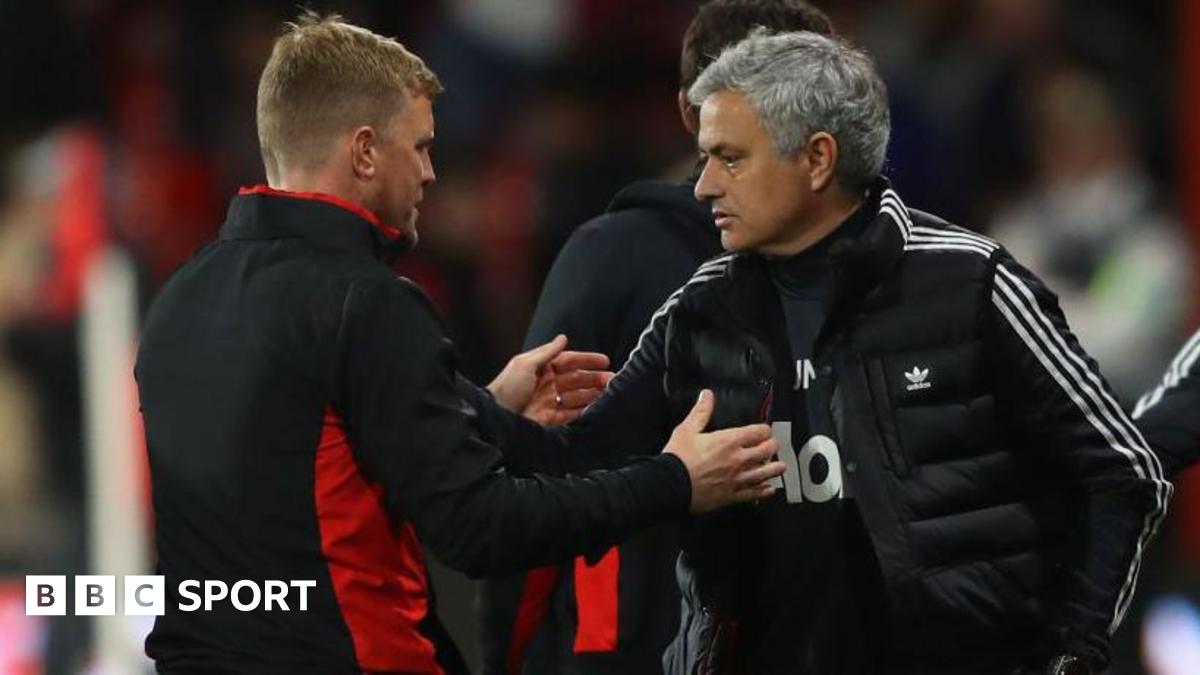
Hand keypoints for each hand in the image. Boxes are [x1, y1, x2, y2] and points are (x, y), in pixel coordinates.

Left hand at [488, 334, 613, 426]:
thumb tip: (563, 338)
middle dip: (594, 379)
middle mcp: (547, 384)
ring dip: (592, 395)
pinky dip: (583, 412)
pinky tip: (596, 409)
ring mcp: (549, 402)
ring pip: (576, 397)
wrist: (495, 417)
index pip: (569, 361)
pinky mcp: (549, 419)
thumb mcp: (525, 365)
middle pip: (576, 380)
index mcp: (542, 368)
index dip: (586, 360)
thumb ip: (547, 352)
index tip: (605, 361)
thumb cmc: (507, 388)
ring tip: (609, 394)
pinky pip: (570, 414)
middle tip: (612, 381)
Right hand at [665, 390, 783, 511]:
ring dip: (775, 469)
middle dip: (772, 446)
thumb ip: (701, 411)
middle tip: (772, 446)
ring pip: (765, 473)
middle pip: (767, 451)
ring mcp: (737, 479)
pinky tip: (769, 490)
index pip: (758, 432)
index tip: (764, 430)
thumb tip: (707, 395)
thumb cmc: (678, 458)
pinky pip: (754, 493)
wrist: (671, 485)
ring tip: (780, 467)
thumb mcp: (687, 429)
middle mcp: (738, 459)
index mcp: (729, 441)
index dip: (764, 430)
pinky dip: (764, 491)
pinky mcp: (732, 495)